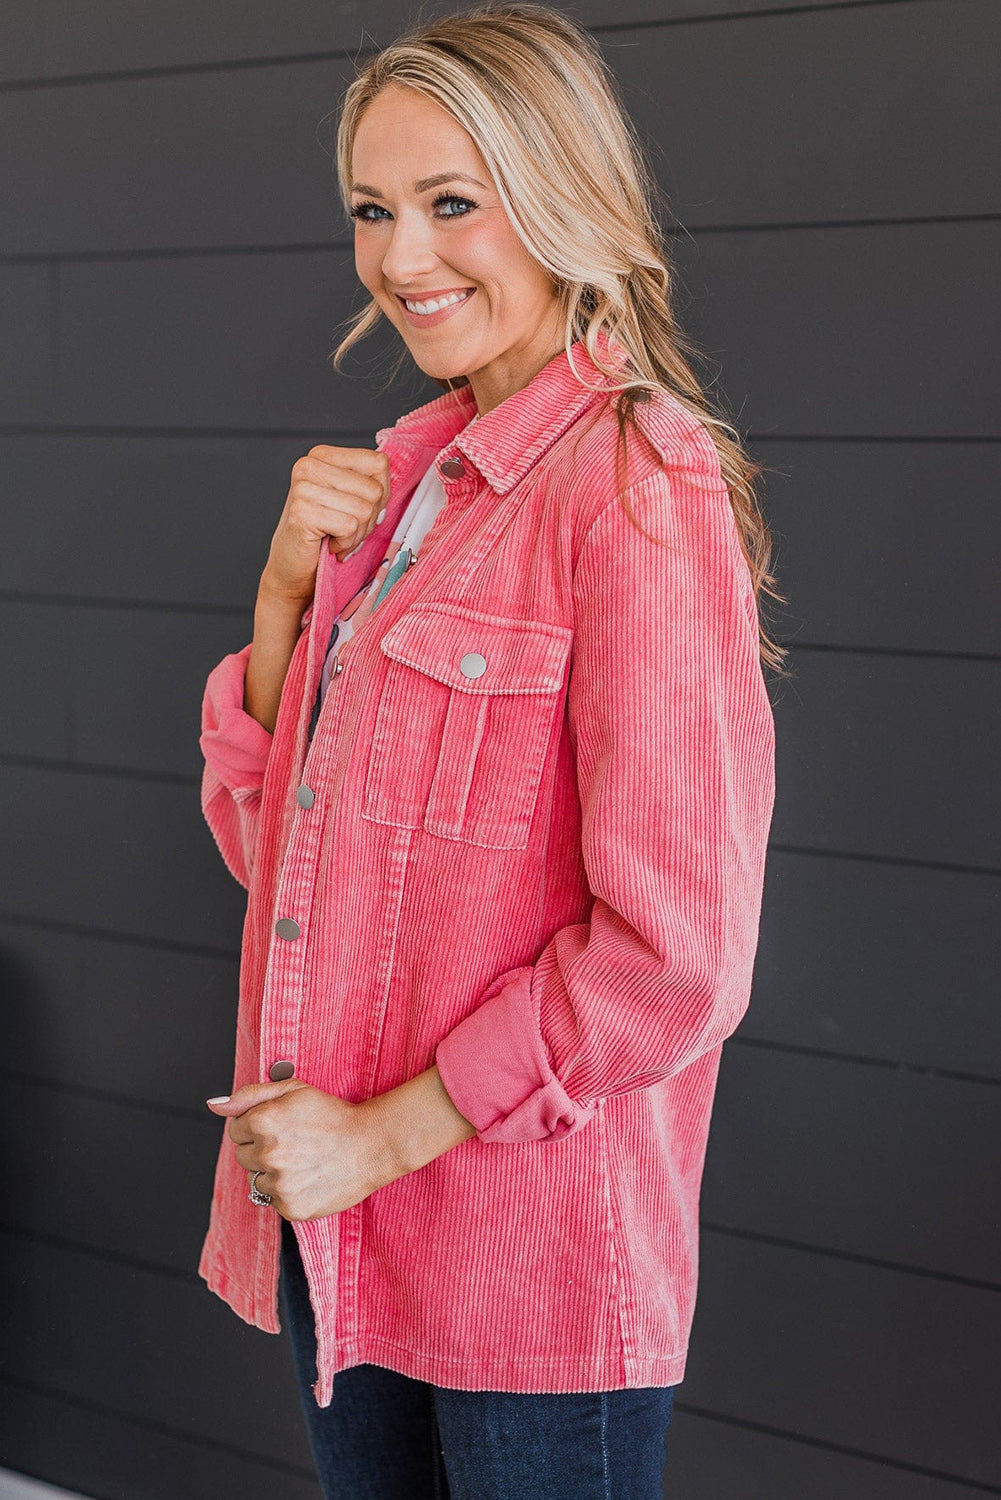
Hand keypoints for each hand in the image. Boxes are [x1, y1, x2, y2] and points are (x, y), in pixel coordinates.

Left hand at [205, 1076, 401, 1220]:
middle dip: (262, 1149)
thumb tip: (215, 1106)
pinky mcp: (290, 1208)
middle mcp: (268, 1154)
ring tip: (303, 1160)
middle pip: (242, 1156)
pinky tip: (308, 1177)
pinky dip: (288, 1191)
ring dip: (273, 1172)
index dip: (257, 1125)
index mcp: (263, 1121)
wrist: (372, 1145)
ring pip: (257, 1181)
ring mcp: (279, 1184)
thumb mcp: (293, 1090)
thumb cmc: (333, 1115)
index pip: (235, 1129)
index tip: (280, 1126)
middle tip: (294, 1142)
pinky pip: (273, 1201)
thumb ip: (249, 1095)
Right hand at [259, 444, 391, 605]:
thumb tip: (387, 481)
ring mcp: (303, 487)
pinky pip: (349, 526)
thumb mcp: (351, 499)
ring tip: (337, 536)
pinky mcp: (302, 512)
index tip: (361, 508)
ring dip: (357, 534)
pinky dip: (345, 543)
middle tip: (346, 528)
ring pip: (364, 510)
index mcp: (323, 455)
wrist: (293, 567)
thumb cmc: (325, 534)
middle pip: (374, 490)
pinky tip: (329, 543)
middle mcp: (309, 465)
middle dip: (368, 518)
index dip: (381, 493)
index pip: (378, 463)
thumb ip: (370, 483)